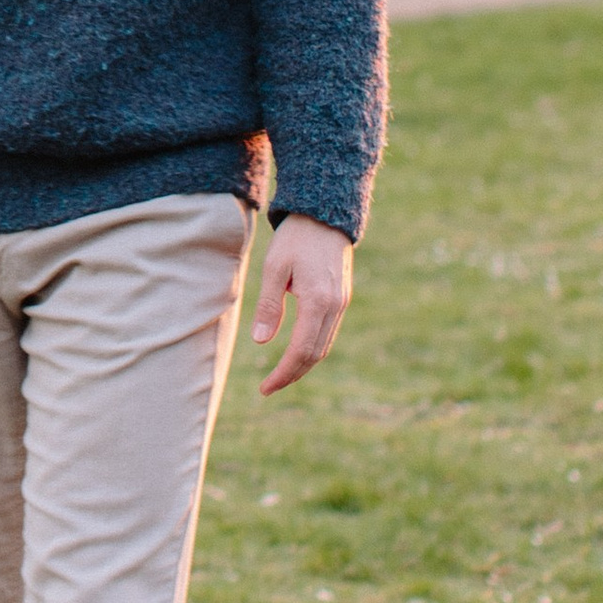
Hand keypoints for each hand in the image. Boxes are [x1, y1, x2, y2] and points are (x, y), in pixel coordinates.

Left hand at [252, 216, 350, 393]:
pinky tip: (296, 352)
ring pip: (324, 345)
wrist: (324, 214)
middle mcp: (335, 306)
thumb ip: (269, 306)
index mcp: (318, 300)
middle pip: (315, 354)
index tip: (265, 387)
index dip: (284, 372)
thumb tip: (260, 341)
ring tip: (280, 375)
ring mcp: (341, 302)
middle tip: (268, 387)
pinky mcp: (341, 297)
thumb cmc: (295, 238)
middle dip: (292, 374)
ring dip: (303, 364)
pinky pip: (327, 332)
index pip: (301, 349)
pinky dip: (312, 348)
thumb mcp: (274, 267)